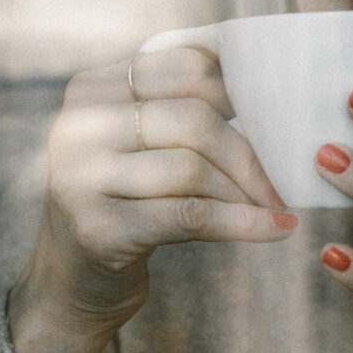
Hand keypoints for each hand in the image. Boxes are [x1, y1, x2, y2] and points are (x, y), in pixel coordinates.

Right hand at [9, 45, 298, 352]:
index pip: (182, 68)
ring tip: (273, 208)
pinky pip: (189, 216)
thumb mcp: (138, 147)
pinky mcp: (97, 229)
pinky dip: (240, 223)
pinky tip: (274, 230)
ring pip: (192, 168)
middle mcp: (77, 127)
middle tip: (282, 180)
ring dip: (245, 192)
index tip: (278, 116)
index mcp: (90, 92)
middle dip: (250, 152)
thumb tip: (273, 93)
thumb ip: (182, 111)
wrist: (70, 284)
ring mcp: (80, 178)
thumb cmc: (123, 205)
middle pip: (192, 118)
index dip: (239, 90)